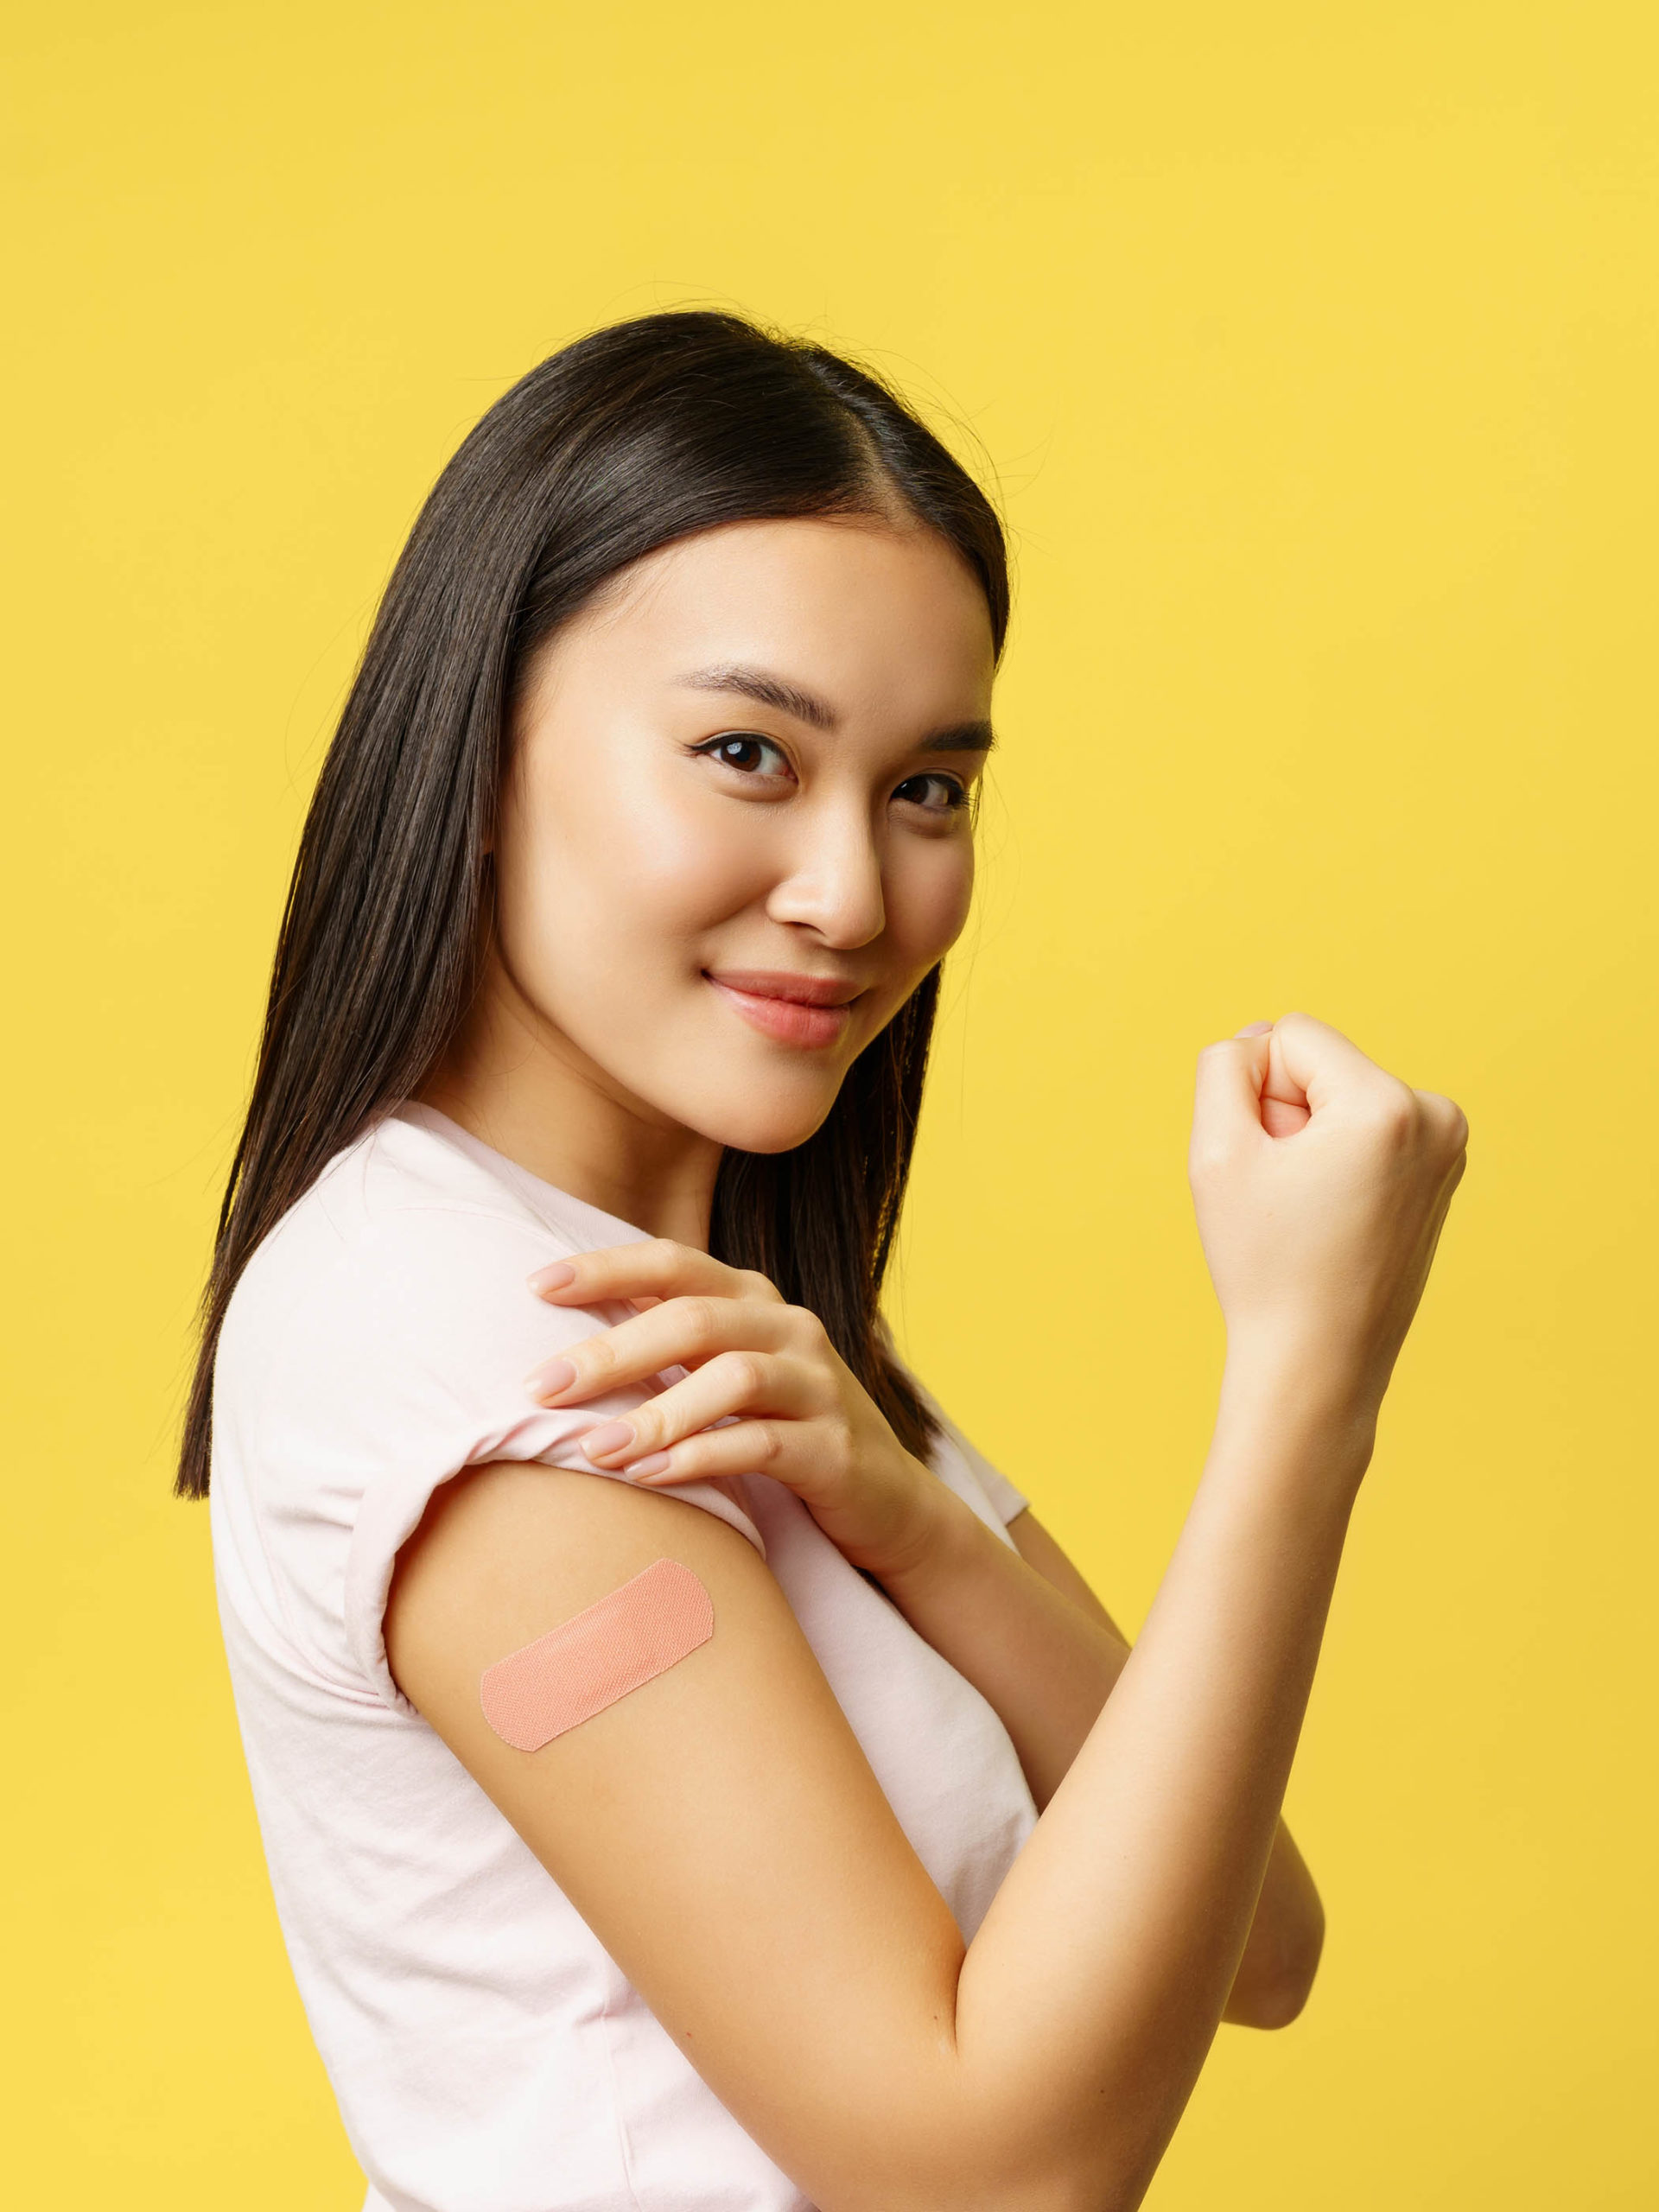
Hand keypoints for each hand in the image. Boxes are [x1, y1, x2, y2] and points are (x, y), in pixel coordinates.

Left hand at [521, 1242, 944, 1578]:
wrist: (885, 1501)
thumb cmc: (782, 1430)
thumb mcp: (726, 1373)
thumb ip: (668, 1345)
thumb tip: (562, 1335)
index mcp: (754, 1298)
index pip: (673, 1262)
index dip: (604, 1269)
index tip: (535, 1286)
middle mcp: (791, 1326)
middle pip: (693, 1318)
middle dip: (610, 1352)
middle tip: (540, 1388)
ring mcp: (819, 1385)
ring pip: (732, 1378)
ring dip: (654, 1413)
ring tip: (592, 1449)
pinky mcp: (836, 1448)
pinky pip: (762, 1444)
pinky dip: (700, 1458)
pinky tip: (651, 1477)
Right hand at [1189, 1012, 1467, 1415]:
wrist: (1317, 1363)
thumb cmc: (1265, 1266)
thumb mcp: (1216, 1153)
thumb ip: (1223, 1067)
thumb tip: (1261, 1042)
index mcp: (1388, 1105)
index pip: (1290, 1036)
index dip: (1254, 1095)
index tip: (1267, 1166)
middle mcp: (1437, 1116)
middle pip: (1321, 1066)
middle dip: (1287, 1116)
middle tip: (1287, 1198)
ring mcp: (1449, 1147)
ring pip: (1342, 1098)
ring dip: (1310, 1140)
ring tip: (1310, 1212)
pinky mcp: (1443, 1174)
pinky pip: (1368, 1130)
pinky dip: (1339, 1161)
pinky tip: (1333, 1219)